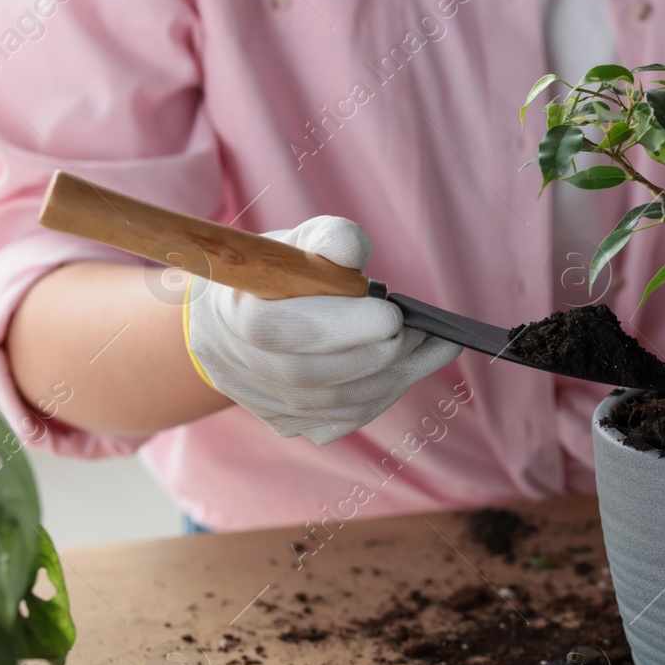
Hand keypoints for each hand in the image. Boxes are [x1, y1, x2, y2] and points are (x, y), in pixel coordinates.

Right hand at [184, 217, 460, 444]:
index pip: (294, 333)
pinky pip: (350, 417)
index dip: (351, 327)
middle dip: (384, 352)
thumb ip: (329, 239)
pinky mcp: (292, 425)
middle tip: (419, 328)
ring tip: (429, 344)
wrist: (236, 322)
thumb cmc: (278, 274)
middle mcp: (246, 371)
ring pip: (344, 403)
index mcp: (238, 318)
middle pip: (324, 376)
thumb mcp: (299, 242)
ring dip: (396, 374)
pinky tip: (411, 365)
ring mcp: (268, 405)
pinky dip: (387, 391)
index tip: (394, 312)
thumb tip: (352, 252)